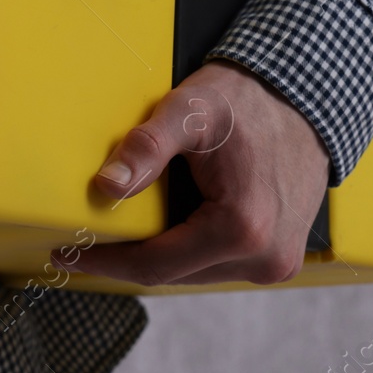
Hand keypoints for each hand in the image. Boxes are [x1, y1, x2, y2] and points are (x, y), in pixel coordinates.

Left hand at [53, 60, 329, 285]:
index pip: (154, 266)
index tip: (65, 254)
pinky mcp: (278, 258)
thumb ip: (148, 147)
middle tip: (84, 236)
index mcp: (242, 229)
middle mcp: (265, 258)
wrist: (307, 100)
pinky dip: (188, 245)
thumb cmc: (248, 101)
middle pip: (173, 273)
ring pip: (194, 271)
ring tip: (128, 222)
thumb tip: (107, 187)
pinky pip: (217, 262)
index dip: (104, 262)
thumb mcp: (190, 111)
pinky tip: (171, 218)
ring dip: (160, 250)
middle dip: (127, 256)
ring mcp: (275, 264)